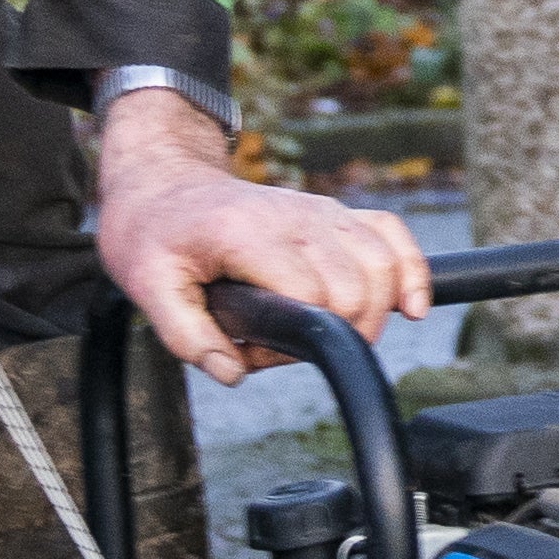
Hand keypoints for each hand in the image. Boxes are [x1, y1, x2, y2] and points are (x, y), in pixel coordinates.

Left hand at [92, 86, 430, 385]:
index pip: (312, 298)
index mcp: (249, 234)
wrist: (166, 186)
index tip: (252, 349)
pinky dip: (411, 272)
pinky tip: (412, 306)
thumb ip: (185, 335)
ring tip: (322, 333)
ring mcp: (321, 211)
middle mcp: (296, 217)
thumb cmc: (155, 236)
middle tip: (273, 344)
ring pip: (383, 266)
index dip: (289, 344)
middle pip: (355, 290)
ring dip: (368, 315)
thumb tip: (231, 372)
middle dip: (327, 335)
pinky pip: (391, 234)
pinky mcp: (335, 213)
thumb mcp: (146, 286)